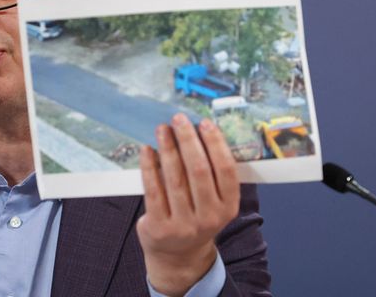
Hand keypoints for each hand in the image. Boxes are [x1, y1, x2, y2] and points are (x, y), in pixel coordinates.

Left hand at [137, 113, 239, 295]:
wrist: (178, 255)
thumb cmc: (196, 217)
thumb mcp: (214, 202)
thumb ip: (211, 175)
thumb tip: (197, 131)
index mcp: (228, 207)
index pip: (226, 169)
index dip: (215, 143)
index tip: (204, 123)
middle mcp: (209, 217)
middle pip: (199, 170)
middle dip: (188, 140)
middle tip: (179, 120)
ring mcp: (184, 225)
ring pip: (175, 178)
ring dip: (167, 149)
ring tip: (162, 130)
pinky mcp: (160, 227)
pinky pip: (153, 190)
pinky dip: (149, 167)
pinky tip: (147, 150)